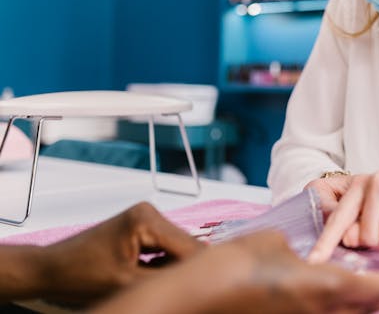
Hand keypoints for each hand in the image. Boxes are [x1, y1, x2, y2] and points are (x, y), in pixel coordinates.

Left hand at [37, 202, 201, 305]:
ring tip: (154, 281)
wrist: (52, 269)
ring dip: (174, 266)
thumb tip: (194, 279)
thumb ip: (166, 278)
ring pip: (179, 247)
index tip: (204, 286)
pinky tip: (150, 275)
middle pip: (187, 244)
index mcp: (146, 219)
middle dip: (184, 267)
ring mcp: (146, 218)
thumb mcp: (128, 282)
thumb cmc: (77, 273)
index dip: (197, 269)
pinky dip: (164, 263)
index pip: (189, 246)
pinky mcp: (143, 227)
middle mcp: (150, 213)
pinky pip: (166, 246)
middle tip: (175, 288)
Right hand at [92, 230, 378, 313]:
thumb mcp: (272, 241)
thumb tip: (304, 254)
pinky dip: (338, 310)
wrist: (196, 298)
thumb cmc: (232, 264)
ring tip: (373, 293)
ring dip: (363, 308)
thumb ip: (298, 248)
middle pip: (363, 312)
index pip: (370, 290)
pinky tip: (333, 298)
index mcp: (319, 288)